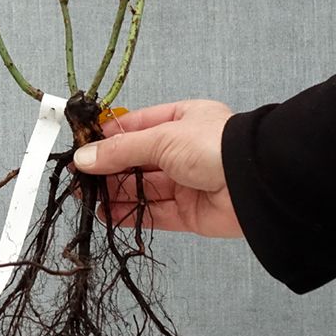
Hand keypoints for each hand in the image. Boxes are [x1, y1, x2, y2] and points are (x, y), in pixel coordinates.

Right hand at [73, 100, 242, 237]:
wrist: (256, 185)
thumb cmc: (215, 147)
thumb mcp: (161, 138)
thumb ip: (120, 150)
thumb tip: (85, 157)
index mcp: (180, 120)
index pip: (135, 127)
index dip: (108, 138)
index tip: (81, 149)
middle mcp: (183, 150)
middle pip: (136, 160)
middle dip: (107, 169)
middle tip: (79, 178)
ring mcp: (186, 182)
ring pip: (142, 188)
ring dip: (114, 193)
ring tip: (85, 198)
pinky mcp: (189, 213)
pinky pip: (153, 213)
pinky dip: (129, 215)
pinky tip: (107, 214)